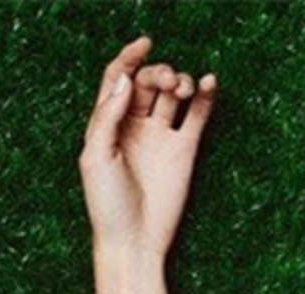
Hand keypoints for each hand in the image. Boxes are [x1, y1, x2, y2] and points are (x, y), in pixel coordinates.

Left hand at [81, 36, 216, 258]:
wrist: (134, 239)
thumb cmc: (106, 204)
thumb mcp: (96, 158)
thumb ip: (108, 117)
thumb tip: (125, 79)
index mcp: (106, 127)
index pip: (116, 81)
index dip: (129, 59)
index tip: (144, 44)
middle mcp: (133, 127)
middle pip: (147, 82)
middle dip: (158, 72)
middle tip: (166, 81)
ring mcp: (161, 136)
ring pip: (173, 93)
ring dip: (180, 81)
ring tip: (182, 88)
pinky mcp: (185, 147)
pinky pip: (198, 113)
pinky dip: (205, 95)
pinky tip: (208, 83)